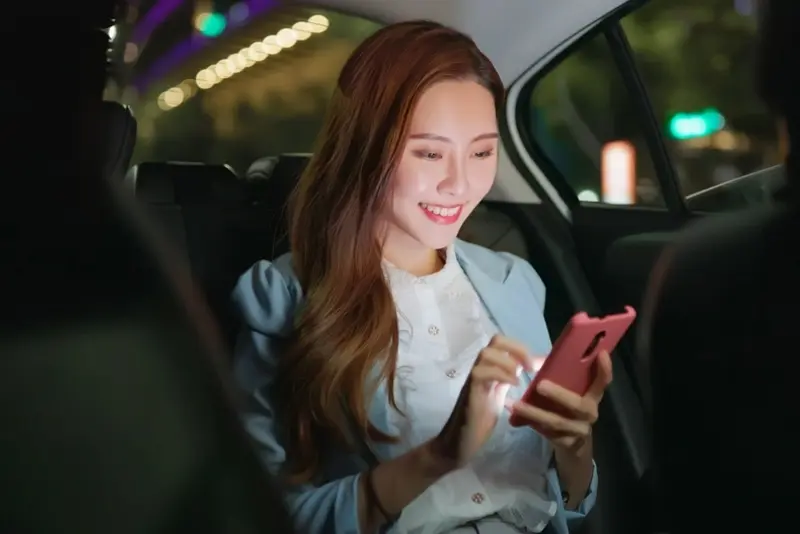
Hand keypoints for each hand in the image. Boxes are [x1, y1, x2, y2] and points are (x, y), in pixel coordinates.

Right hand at [429, 335, 533, 468]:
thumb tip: (526, 370)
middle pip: (496, 340)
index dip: (522, 347)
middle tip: (529, 367)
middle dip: (517, 349)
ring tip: (519, 379)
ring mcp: (473, 378)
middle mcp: (480, 369)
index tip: (538, 363)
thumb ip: (507, 381)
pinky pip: (480, 372)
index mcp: (489, 368)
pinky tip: (512, 386)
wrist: (461, 441)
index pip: (503, 343)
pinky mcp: (469, 391)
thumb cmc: (480, 421)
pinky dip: (500, 375)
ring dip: (508, 362)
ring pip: (487, 353)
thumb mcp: (499, 396)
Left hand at [507, 350, 612, 452]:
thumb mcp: (570, 394)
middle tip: (540, 385)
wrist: (574, 445)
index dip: (604, 370)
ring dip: (535, 413)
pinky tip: (517, 418)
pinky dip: (531, 424)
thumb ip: (562, 380)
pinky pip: (548, 434)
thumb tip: (537, 358)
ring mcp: (580, 430)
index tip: (601, 354)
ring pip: (556, 421)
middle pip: (578, 404)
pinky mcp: (568, 444)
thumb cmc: (568, 410)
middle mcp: (590, 413)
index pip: (603, 382)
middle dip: (558, 394)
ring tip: (516, 405)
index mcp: (592, 397)